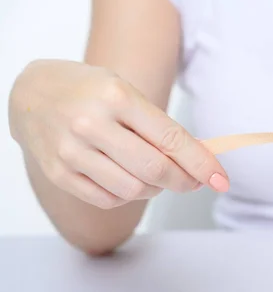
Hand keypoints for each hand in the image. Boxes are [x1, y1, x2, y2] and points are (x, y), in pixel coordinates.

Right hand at [8, 59, 228, 209]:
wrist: (32, 93)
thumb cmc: (90, 91)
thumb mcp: (127, 93)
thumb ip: (159, 128)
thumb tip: (198, 163)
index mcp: (117, 97)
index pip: (171, 140)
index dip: (202, 164)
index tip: (221, 180)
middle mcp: (91, 124)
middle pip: (155, 171)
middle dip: (183, 181)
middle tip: (191, 181)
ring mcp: (71, 151)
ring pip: (134, 190)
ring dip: (155, 189)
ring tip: (152, 174)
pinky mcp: (59, 174)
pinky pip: (109, 200)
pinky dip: (128, 196)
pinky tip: (127, 178)